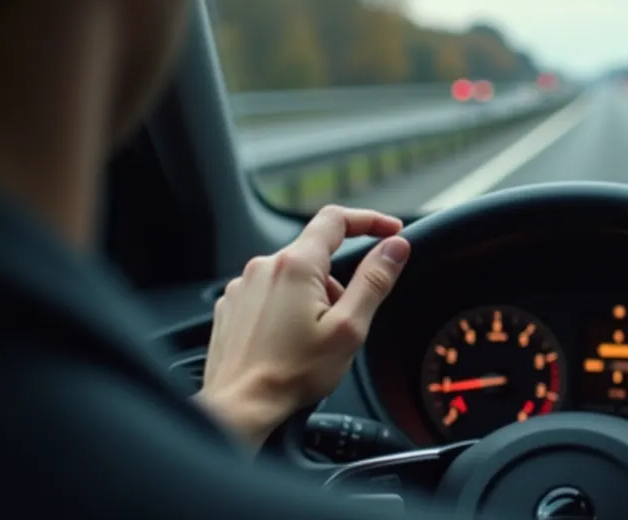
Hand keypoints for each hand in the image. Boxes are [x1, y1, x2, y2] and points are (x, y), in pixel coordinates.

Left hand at [196, 205, 410, 447]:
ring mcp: (243, 287)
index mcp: (296, 266)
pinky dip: (286, 310)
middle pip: (316, 256)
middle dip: (338, 282)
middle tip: (344, 322)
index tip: (389, 231)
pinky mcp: (232, 306)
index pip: (336, 220)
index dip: (369, 221)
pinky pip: (270, 294)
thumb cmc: (291, 374)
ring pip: (293, 277)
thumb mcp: (349, 328)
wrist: (239, 407)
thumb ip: (374, 281)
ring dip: (311, 299)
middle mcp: (264, 267)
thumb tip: (395, 248)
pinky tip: (288, 343)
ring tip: (311, 341)